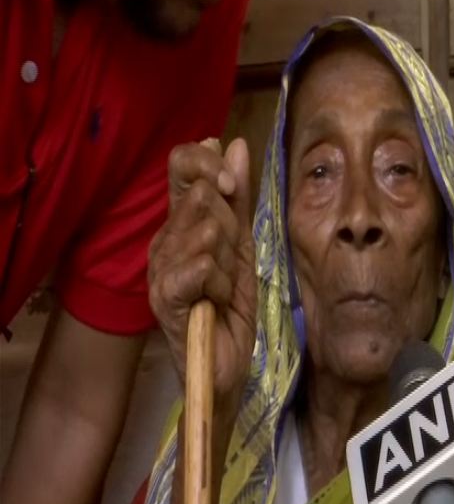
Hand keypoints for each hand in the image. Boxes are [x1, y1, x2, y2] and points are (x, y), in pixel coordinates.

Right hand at [149, 138, 256, 410]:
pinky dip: (215, 279)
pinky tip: (216, 295)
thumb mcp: (242, 245)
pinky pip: (196, 267)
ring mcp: (160, 268)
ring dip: (229, 262)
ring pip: (205, 231)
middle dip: (231, 228)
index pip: (182, 166)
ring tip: (224, 288)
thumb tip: (230, 141)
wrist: (226, 362)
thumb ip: (237, 196)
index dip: (210, 166)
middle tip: (231, 264)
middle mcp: (165, 238)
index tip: (233, 186)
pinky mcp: (164, 297)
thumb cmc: (230, 304)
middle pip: (200, 196)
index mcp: (181, 223)